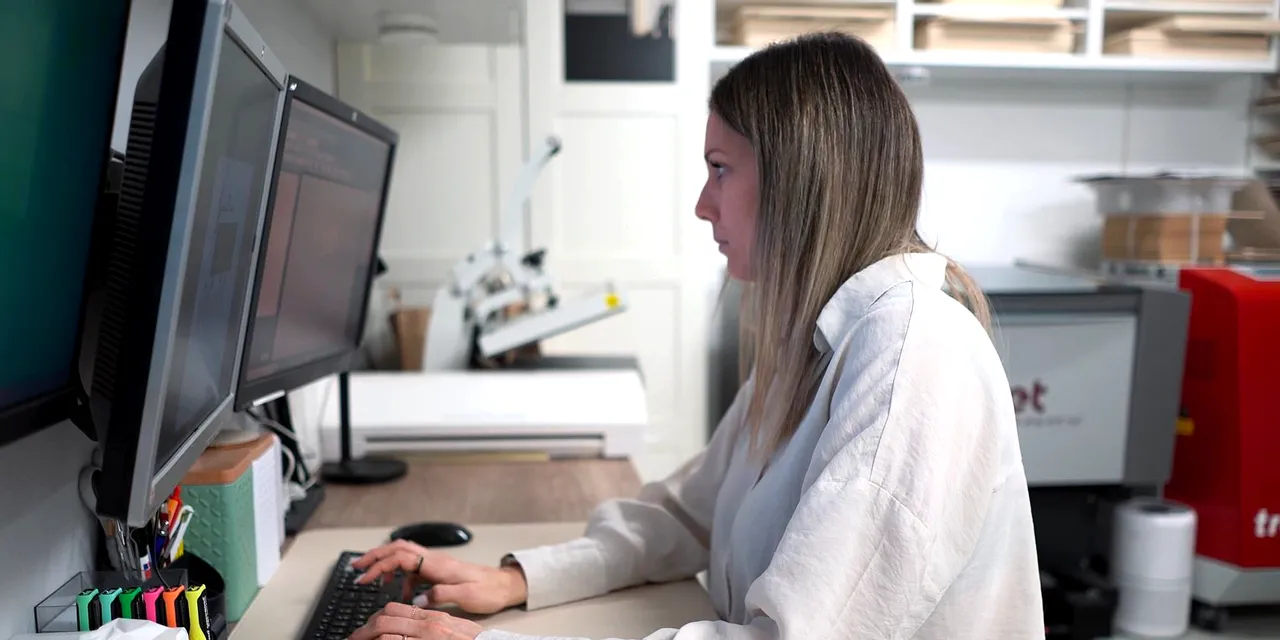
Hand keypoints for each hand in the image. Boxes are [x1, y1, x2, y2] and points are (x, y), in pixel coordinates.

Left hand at [349, 602, 483, 639]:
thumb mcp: (452, 627)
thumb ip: (431, 622)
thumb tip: (411, 626)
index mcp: (432, 617)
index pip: (395, 609)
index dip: (375, 617)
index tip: (367, 627)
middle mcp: (427, 625)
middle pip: (386, 619)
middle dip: (364, 629)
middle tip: (353, 638)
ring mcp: (426, 637)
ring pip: (387, 633)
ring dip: (367, 638)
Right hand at [351, 539, 527, 613]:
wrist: (505, 585)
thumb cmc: (489, 590)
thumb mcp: (467, 596)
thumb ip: (441, 596)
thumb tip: (418, 600)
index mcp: (438, 564)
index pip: (402, 557)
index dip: (380, 565)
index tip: (363, 578)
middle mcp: (435, 560)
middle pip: (398, 549)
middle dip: (374, 556)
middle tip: (356, 568)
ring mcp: (436, 564)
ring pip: (404, 556)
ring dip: (385, 564)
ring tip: (371, 580)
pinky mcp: (438, 571)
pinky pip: (413, 568)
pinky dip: (401, 577)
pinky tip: (402, 593)